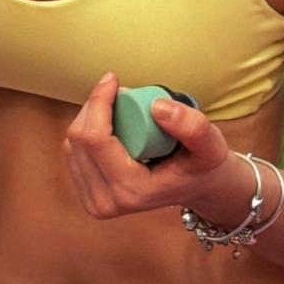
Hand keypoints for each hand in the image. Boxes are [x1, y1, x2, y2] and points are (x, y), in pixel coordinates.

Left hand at [62, 71, 238, 220]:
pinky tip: (107, 124)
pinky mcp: (88, 197)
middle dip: (95, 106)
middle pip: (79, 140)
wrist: (197, 187)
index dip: (98, 101)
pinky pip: (73, 153)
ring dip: (90, 117)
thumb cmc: (203, 164)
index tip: (113, 79)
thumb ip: (193, 127)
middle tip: (120, 92)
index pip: (94, 139)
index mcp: (131, 191)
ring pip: (72, 145)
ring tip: (117, 109)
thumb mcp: (211, 145)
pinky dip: (86, 131)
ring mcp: (96, 203)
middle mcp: (107, 203)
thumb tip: (156, 107)